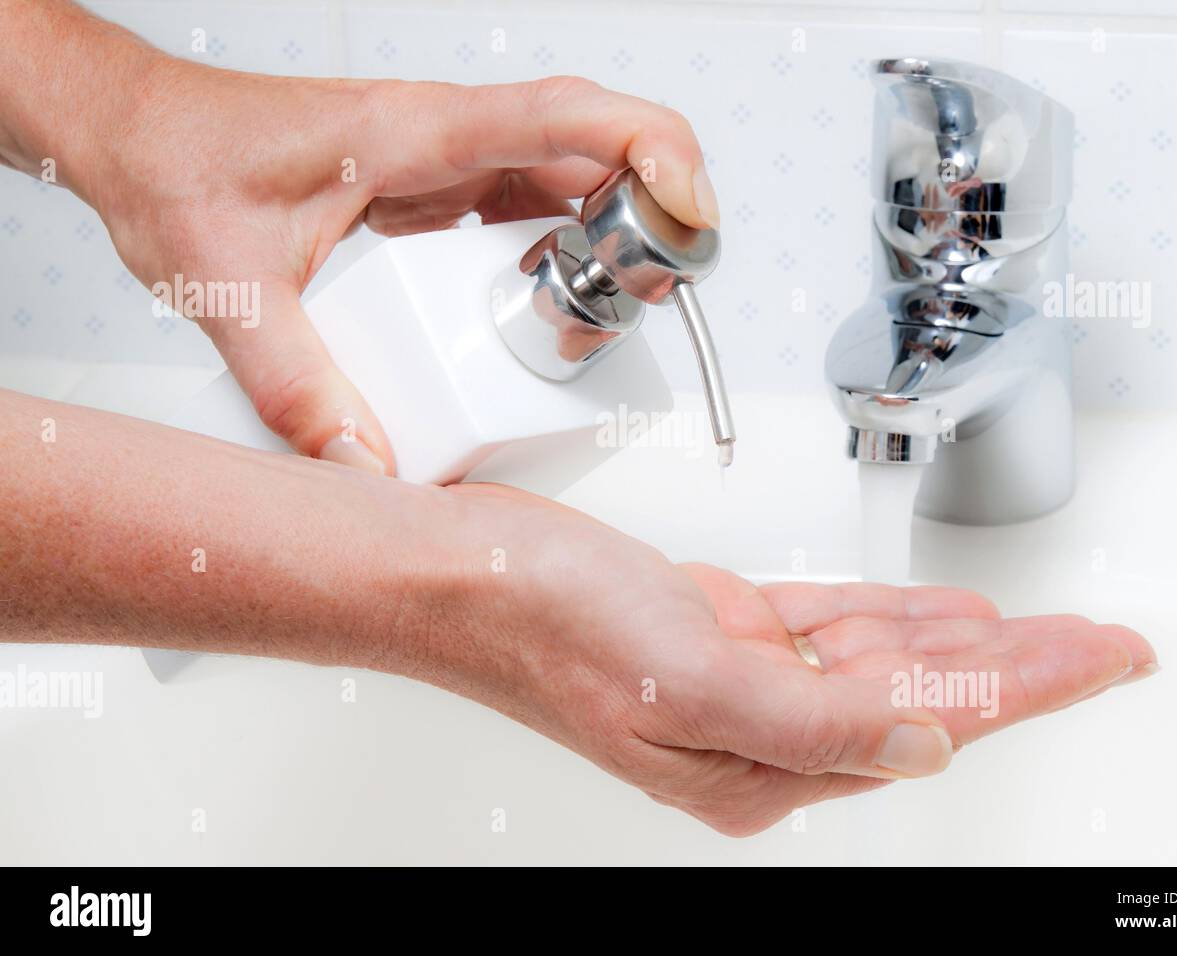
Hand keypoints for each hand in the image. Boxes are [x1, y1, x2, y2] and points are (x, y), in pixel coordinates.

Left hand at [86, 56, 715, 473]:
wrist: (138, 133)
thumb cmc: (176, 165)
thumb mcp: (227, 287)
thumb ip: (296, 385)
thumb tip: (364, 463)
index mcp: (410, 135)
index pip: (559, 116)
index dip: (646, 148)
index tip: (689, 202)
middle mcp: (443, 140)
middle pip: (590, 153)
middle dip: (646, 219)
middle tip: (645, 301)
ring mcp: (448, 163)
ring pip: (570, 182)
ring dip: (610, 240)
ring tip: (606, 316)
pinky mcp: (439, 192)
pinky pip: (531, 212)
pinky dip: (564, 254)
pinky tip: (550, 308)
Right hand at [401, 484, 1157, 836]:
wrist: (463, 572)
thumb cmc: (545, 624)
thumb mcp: (694, 677)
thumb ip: (820, 717)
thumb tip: (930, 739)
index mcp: (760, 762)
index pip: (933, 721)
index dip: (1034, 684)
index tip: (1106, 657)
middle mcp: (761, 729)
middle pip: (926, 693)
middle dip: (1025, 664)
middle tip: (1104, 642)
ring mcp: (744, 676)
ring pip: (887, 657)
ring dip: (968, 638)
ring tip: (1046, 629)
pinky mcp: (723, 628)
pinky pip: (836, 625)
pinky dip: (896, 614)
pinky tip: (939, 611)